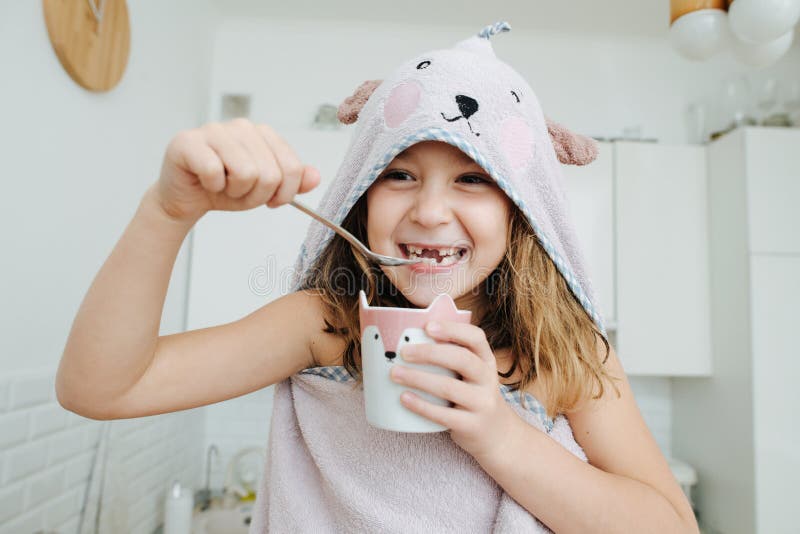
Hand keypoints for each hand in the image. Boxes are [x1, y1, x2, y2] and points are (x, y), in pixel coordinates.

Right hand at [154, 119, 320, 222]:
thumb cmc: (226, 189)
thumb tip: (315, 177)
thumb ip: (293, 183)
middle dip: (256, 196)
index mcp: (263, 134)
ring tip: (223, 186)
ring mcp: (213, 130)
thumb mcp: (266, 190)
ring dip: (234, 192)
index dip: (284, 193)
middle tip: (239, 192)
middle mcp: (241, 127)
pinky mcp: (187, 142)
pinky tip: (206, 181)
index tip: (271, 200)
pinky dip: (212, 187)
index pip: (292, 168)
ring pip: (245, 172)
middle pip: (270, 174)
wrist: (187, 198)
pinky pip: (214, 171)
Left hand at [390, 320, 520, 461]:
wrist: (497, 434)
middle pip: (462, 359)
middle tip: (404, 352)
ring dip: (419, 378)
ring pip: (449, 387)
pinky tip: (404, 398)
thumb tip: (408, 339)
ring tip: (395, 374)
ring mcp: (482, 403)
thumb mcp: (472, 373)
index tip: (427, 326)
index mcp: (486, 360)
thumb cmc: (473, 395)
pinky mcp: (472, 425)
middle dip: (430, 353)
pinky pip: (444, 415)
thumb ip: (451, 357)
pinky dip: (421, 406)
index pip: (475, 337)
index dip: (452, 329)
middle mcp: (487, 379)